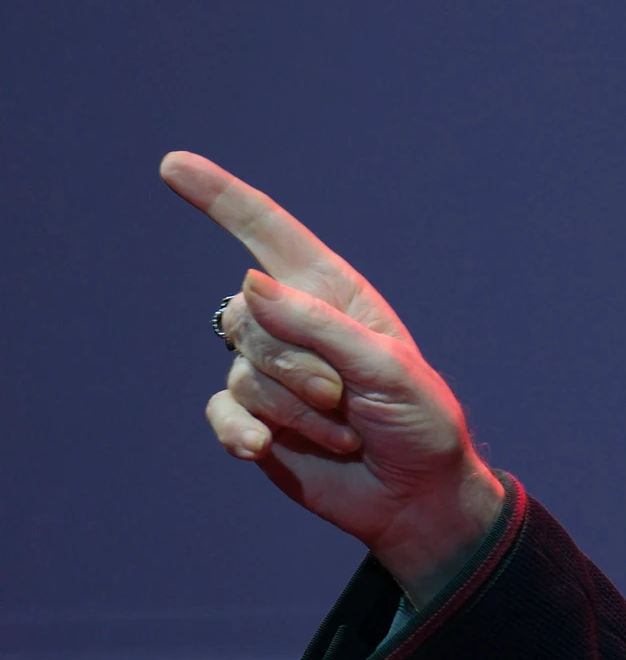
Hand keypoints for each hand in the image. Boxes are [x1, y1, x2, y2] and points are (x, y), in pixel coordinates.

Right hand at [162, 151, 503, 606]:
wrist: (416, 495)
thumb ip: (321, 326)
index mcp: (333, 292)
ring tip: (344, 431)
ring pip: (243, 371)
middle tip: (348, 400)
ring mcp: (270, 372)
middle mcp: (294, 323)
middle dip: (300, 365)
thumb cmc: (419, 420)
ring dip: (295, 411)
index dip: (220, 198)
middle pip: (249, 316)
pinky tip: (261, 450)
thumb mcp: (388, 368)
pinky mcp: (252, 419)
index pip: (267, 234)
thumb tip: (249, 285)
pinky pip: (221, 412)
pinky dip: (241, 431)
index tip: (172, 164)